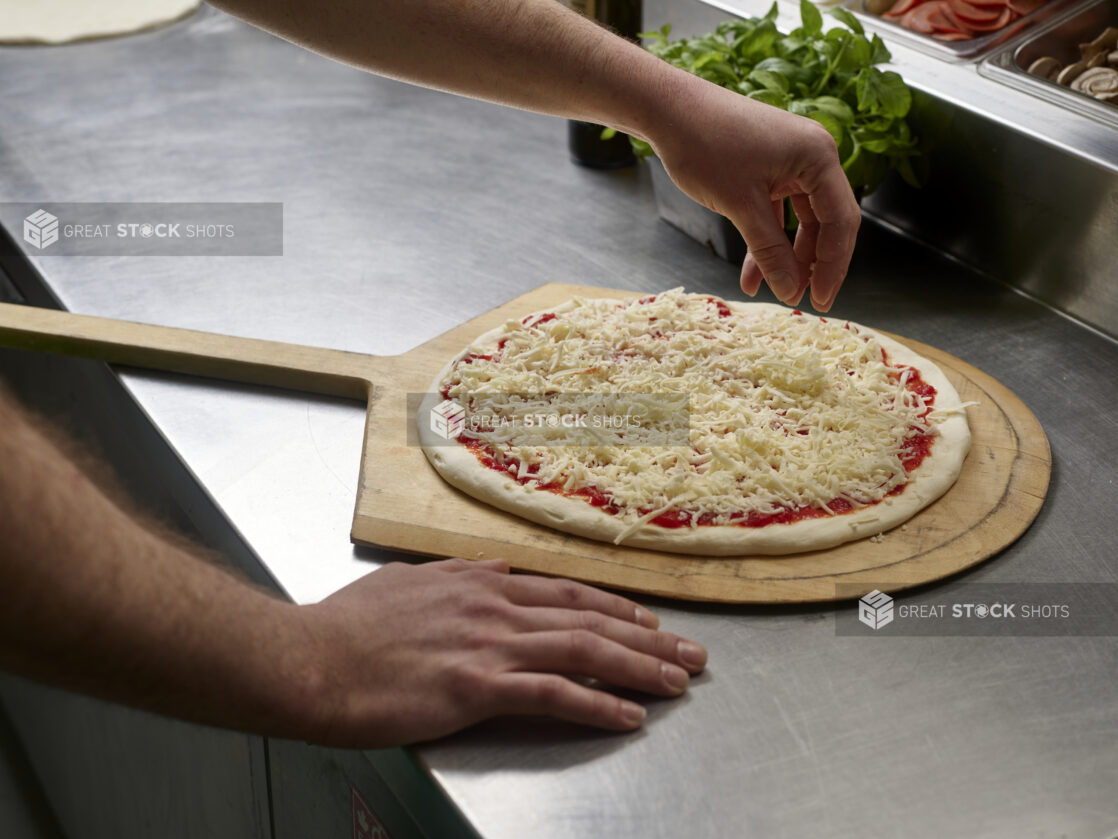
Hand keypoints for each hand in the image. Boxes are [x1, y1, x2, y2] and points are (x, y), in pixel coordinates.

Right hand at [295, 558, 706, 746]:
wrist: (309, 659)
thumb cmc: (347, 628)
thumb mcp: (406, 583)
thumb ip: (454, 577)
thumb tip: (485, 572)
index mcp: (479, 581)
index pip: (566, 592)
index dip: (614, 608)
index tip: (648, 621)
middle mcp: (494, 605)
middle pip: (589, 619)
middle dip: (648, 637)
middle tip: (690, 651)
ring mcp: (489, 644)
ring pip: (584, 651)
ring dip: (639, 668)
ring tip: (677, 682)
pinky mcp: (477, 686)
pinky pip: (554, 694)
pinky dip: (597, 704)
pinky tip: (628, 717)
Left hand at [645, 79, 860, 311]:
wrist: (668, 110)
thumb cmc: (705, 145)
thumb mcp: (741, 206)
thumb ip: (770, 251)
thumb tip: (791, 291)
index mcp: (818, 157)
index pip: (841, 221)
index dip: (833, 266)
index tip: (821, 301)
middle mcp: (813, 156)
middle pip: (827, 222)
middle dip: (813, 264)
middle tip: (805, 301)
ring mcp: (791, 161)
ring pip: (801, 220)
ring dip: (787, 256)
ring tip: (774, 290)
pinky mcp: (770, 167)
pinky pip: (778, 210)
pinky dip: (767, 239)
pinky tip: (752, 274)